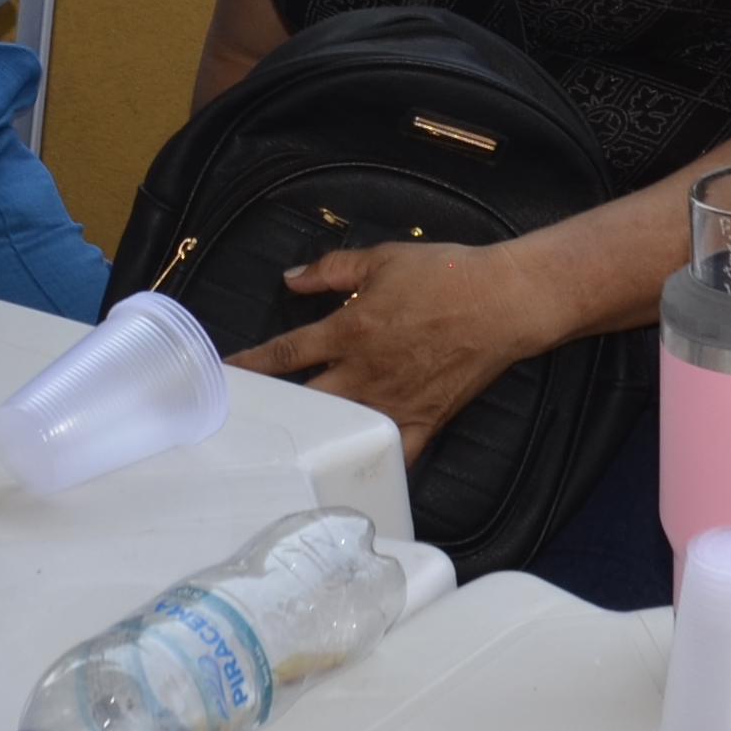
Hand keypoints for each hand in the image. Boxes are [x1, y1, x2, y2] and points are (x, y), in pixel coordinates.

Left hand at [252, 236, 541, 457]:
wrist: (504, 301)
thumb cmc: (447, 276)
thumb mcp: (382, 259)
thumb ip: (331, 270)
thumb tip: (292, 278)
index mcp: (350, 330)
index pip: (287, 353)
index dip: (251, 365)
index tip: (227, 374)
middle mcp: (365, 372)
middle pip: (305, 398)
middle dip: (275, 408)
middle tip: (247, 418)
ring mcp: (394, 401)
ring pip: (342, 428)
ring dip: (314, 435)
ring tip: (287, 446)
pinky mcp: (425, 420)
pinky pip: (395, 453)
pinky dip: (373, 463)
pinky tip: (353, 472)